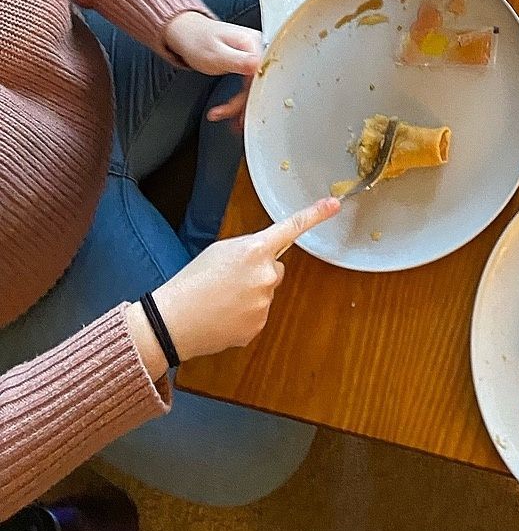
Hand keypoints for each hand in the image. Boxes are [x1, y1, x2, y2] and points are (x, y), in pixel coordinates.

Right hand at [140, 197, 340, 366]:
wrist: (173, 321)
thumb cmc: (192, 281)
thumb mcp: (220, 251)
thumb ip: (249, 250)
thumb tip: (262, 258)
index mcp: (255, 250)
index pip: (291, 228)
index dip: (315, 215)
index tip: (334, 205)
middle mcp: (266, 275)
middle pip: (275, 269)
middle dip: (258, 272)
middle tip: (228, 280)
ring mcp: (264, 303)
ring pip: (266, 293)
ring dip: (250, 294)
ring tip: (221, 299)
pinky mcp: (258, 325)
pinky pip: (258, 314)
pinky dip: (244, 315)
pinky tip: (223, 316)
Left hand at [164, 9, 261, 124]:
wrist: (186, 33)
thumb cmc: (197, 40)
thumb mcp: (216, 54)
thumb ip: (238, 61)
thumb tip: (259, 65)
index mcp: (254, 43)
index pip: (262, 75)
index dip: (254, 96)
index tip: (244, 111)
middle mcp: (259, 48)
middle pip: (261, 83)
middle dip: (246, 105)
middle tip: (236, 122)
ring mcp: (254, 55)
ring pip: (256, 86)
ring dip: (243, 106)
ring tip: (232, 122)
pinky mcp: (248, 62)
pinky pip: (250, 84)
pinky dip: (241, 99)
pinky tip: (232, 110)